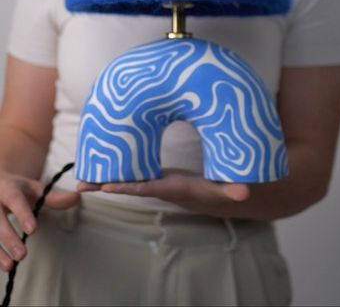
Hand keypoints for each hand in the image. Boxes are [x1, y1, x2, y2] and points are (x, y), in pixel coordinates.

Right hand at [0, 172, 79, 270]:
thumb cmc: (16, 188)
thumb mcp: (34, 188)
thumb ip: (54, 196)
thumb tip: (77, 197)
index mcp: (8, 187)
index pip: (15, 199)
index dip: (23, 214)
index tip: (33, 230)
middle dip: (9, 237)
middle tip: (22, 254)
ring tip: (10, 266)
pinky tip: (1, 265)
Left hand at [78, 168, 249, 216]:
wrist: (224, 196)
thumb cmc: (226, 190)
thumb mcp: (231, 189)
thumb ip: (236, 190)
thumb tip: (244, 193)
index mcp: (175, 188)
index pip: (147, 187)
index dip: (127, 187)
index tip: (105, 187)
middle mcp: (163, 186)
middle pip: (129, 185)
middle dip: (105, 185)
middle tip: (79, 185)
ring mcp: (160, 181)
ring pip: (130, 178)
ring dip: (108, 177)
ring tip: (84, 174)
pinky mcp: (162, 173)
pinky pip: (137, 171)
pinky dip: (122, 167)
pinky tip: (109, 159)